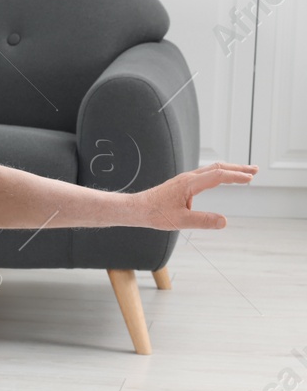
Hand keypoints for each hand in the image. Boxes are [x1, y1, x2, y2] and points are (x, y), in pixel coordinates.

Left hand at [134, 162, 256, 229]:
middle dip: (238, 169)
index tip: (250, 178)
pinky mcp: (182, 184)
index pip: (218, 175)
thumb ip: (203, 221)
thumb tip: (224, 222)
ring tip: (245, 173)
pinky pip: (205, 174)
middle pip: (218, 168)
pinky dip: (219, 174)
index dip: (236, 176)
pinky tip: (222, 178)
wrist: (136, 209)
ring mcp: (185, 180)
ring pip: (212, 169)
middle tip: (255, 171)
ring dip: (229, 170)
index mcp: (190, 184)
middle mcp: (189, 178)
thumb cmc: (154, 214)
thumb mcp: (180, 221)